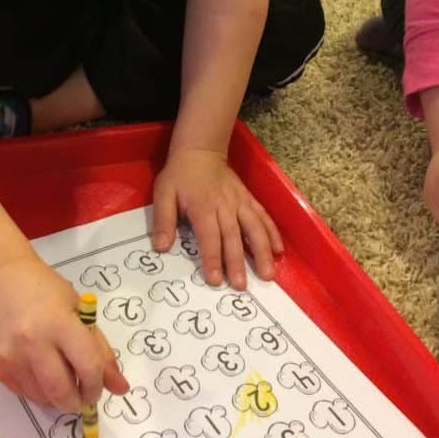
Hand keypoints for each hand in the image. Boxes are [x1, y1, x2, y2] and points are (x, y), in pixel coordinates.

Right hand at [0, 255, 128, 410]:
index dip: (97, 385)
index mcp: (59, 323)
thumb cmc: (43, 289)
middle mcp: (33, 342)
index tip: (97, 389)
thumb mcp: (78, 310)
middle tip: (81, 397)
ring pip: (41, 397)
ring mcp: (10, 356)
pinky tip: (40, 375)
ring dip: (56, 398)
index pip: (88, 367)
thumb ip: (100, 349)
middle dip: (76, 402)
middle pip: (61, 391)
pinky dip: (37, 392)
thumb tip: (121, 387)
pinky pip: (22, 393)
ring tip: (60, 382)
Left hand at [152, 147, 282, 288]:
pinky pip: (263, 217)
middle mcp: (225, 207)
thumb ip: (163, 221)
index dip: (212, 259)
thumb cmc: (179, 176)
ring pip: (254, 228)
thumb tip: (160, 248)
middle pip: (233, 237)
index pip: (209, 237)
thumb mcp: (163, 193)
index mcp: (202, 207)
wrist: (200, 151)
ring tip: (267, 273)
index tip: (215, 280)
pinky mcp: (249, 200)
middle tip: (241, 286)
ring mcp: (240, 203)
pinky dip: (272, 233)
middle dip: (238, 262)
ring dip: (261, 251)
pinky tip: (278, 250)